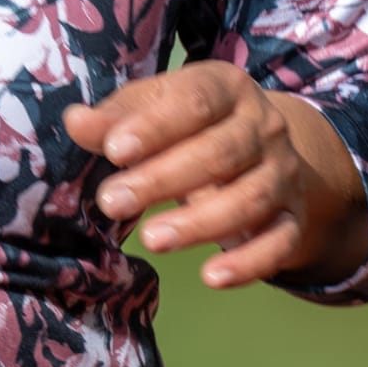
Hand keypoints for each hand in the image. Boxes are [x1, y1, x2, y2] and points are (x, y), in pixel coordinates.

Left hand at [64, 64, 367, 291]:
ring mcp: (282, 173)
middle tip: (111, 202)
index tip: (113, 151)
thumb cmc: (190, 125)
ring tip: (151, 240)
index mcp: (227, 88)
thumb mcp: (154, 110)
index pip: (195, 102)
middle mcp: (263, 127)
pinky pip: (279, 242)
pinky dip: (249, 263)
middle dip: (164, 179)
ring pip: (250, 198)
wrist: (260, 150)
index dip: (155, 126)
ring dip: (201, 223)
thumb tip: (76, 123)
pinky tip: (212, 278)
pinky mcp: (291, 218)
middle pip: (221, 153)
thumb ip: (117, 119)